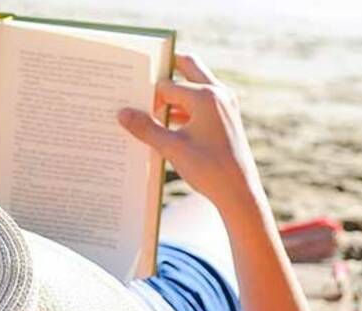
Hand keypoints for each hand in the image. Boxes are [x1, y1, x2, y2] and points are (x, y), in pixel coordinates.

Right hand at [117, 54, 254, 205]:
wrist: (239, 192)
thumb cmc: (208, 168)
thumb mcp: (171, 147)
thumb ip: (145, 128)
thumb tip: (122, 113)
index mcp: (206, 96)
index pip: (166, 85)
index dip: (147, 95)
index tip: (131, 101)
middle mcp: (218, 93)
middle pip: (188, 67)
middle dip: (166, 70)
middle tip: (144, 74)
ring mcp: (225, 105)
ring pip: (195, 86)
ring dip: (174, 94)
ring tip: (150, 108)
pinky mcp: (226, 118)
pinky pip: (201, 103)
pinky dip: (184, 108)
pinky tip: (166, 125)